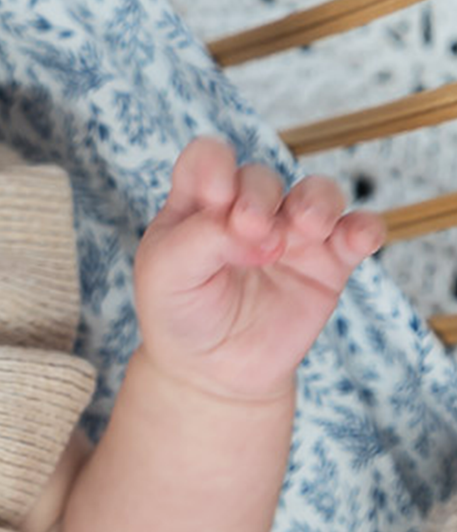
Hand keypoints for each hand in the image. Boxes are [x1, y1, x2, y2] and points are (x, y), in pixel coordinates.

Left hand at [134, 138, 384, 402]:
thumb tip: (252, 227)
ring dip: (316, 201)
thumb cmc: (181, 314)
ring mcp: (290, 235)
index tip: (217, 197)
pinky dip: (365, 228)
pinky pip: (357, 232)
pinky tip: (358, 240)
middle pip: (262, 177)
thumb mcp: (166, 274)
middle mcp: (247, 210)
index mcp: (198, 203)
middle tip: (253, 232)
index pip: (209, 158)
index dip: (215, 164)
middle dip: (259, 197)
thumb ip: (201, 238)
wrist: (214, 373)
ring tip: (306, 229)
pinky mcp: (327, 264)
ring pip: (316, 193)